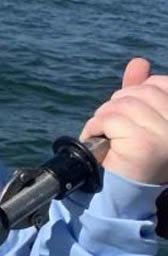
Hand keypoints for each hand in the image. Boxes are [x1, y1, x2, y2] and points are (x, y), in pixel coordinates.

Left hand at [82, 58, 167, 184]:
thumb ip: (141, 91)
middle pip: (138, 92)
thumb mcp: (139, 119)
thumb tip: (139, 62)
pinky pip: (109, 119)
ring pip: (121, 105)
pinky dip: (95, 127)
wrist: (122, 193)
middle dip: (116, 106)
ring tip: (104, 135)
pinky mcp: (143, 143)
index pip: (160, 84)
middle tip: (111, 128)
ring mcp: (164, 133)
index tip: (127, 113)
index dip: (137, 92)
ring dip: (103, 118)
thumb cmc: (131, 155)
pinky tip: (97, 140)